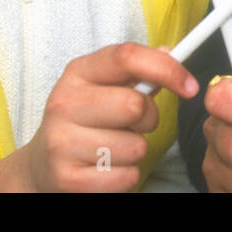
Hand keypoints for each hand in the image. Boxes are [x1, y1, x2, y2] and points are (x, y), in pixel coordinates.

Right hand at [0, 43, 197, 192]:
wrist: (42, 164)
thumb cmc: (84, 119)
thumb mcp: (103, 86)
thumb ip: (136, 71)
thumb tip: (168, 53)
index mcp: (78, 72)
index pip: (127, 57)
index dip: (166, 69)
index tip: (189, 85)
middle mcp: (64, 103)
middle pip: (135, 105)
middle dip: (148, 118)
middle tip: (135, 124)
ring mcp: (61, 142)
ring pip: (135, 146)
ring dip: (136, 150)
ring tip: (114, 146)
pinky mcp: (67, 178)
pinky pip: (126, 176)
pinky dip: (126, 175)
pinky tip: (107, 167)